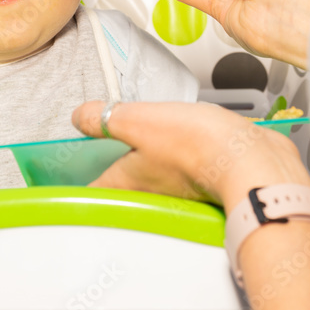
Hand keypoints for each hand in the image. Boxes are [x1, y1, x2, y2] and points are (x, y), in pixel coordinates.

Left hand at [71, 101, 309, 209]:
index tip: (58, 179)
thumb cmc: (198, 145)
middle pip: (116, 189)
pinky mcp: (199, 180)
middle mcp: (147, 194)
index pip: (87, 193)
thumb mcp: (139, 120)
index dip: (71, 186)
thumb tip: (80, 116)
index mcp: (124, 183)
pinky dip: (169, 160)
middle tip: (94, 155)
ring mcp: (174, 190)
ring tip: (134, 143)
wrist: (251, 160)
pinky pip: (174, 172)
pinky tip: (174, 142)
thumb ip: (106, 118)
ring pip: (145, 182)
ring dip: (139, 165)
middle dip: (106, 173)